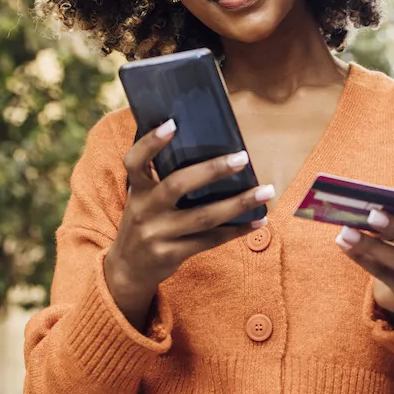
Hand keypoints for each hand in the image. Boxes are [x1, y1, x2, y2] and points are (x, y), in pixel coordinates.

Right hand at [104, 119, 274, 323]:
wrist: (127, 269)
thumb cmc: (145, 222)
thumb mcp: (143, 199)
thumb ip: (162, 178)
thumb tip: (208, 150)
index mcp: (137, 190)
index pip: (135, 161)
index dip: (151, 142)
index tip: (172, 123)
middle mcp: (144, 210)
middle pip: (178, 185)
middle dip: (212, 170)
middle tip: (242, 157)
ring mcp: (157, 234)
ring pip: (203, 217)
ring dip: (238, 203)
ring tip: (265, 191)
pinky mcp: (171, 254)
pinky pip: (210, 241)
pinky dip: (236, 230)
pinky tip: (258, 220)